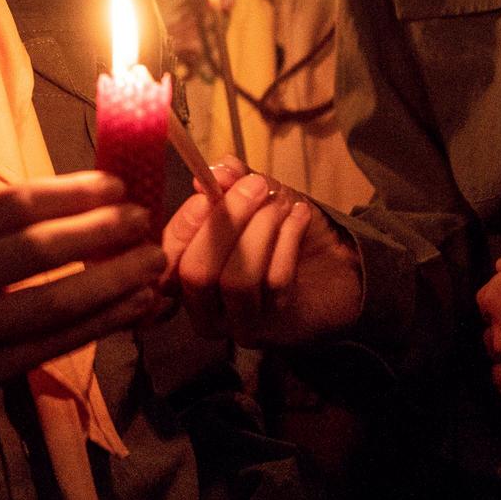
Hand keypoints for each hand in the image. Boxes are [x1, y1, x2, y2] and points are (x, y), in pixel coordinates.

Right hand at [0, 173, 163, 427]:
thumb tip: (87, 202)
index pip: (17, 203)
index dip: (75, 192)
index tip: (120, 183)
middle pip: (39, 250)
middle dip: (102, 232)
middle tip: (146, 221)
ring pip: (53, 304)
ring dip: (112, 283)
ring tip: (153, 264)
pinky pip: (51, 347)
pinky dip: (99, 325)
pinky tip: (133, 308)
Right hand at [162, 161, 363, 349]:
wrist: (333, 269)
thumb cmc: (280, 232)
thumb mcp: (254, 199)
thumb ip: (232, 183)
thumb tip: (217, 171)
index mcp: (186, 279)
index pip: (167, 260)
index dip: (184, 226)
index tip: (206, 192)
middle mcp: (205, 310)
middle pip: (198, 273)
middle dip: (226, 223)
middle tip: (256, 187)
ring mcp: (240, 325)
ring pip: (238, 281)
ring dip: (261, 230)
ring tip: (282, 202)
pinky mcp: (277, 328)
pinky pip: (275, 283)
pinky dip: (288, 241)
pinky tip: (300, 216)